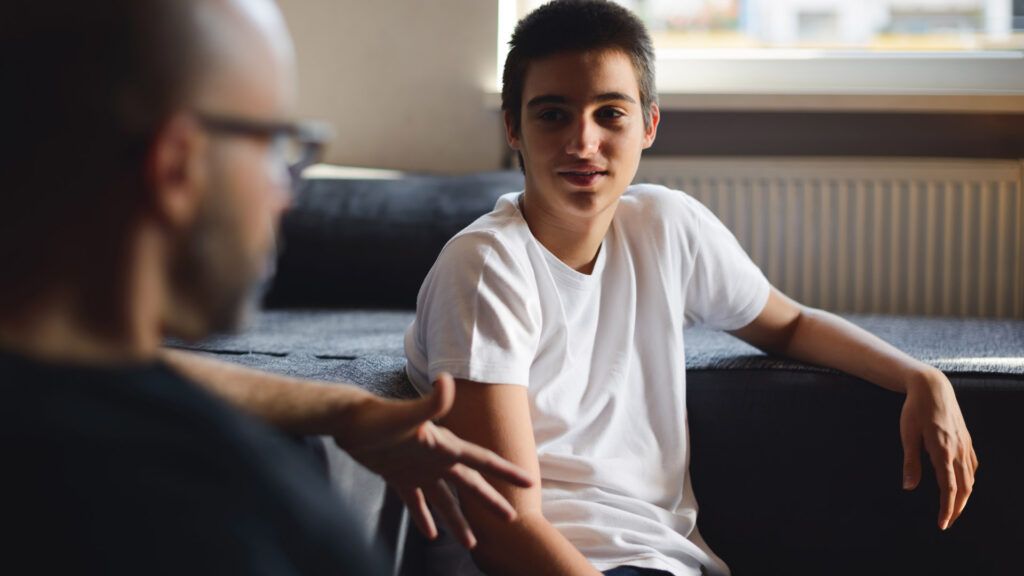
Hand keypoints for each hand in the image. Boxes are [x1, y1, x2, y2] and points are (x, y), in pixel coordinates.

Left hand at [333, 373, 532, 548]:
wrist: (348, 421)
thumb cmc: (377, 417)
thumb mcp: (407, 414)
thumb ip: (431, 402)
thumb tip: (447, 381)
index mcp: (445, 447)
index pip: (482, 460)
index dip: (506, 471)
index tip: (528, 482)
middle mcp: (436, 459)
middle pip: (470, 484)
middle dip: (490, 501)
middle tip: (510, 519)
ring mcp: (418, 469)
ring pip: (445, 500)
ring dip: (458, 520)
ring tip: (470, 543)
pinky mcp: (398, 477)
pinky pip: (415, 502)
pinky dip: (424, 518)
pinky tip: (430, 534)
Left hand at [899, 369, 977, 529]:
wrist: (932, 386)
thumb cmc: (915, 409)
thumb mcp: (907, 434)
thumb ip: (910, 462)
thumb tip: (908, 487)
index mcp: (942, 451)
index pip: (949, 488)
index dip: (947, 509)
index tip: (942, 524)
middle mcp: (958, 450)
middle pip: (964, 488)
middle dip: (957, 508)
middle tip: (947, 522)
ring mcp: (965, 444)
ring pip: (970, 478)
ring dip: (964, 496)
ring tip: (954, 508)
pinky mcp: (966, 439)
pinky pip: (972, 465)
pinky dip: (969, 479)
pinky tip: (963, 483)